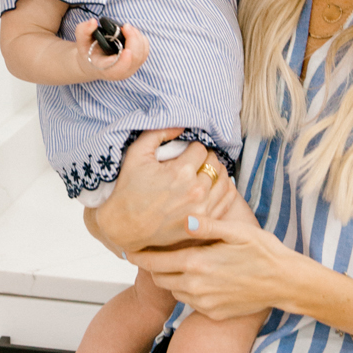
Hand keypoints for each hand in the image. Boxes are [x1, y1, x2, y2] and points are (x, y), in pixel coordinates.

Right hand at [72, 18, 148, 81]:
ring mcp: (129, 69)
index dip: (123, 61)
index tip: (127, 51)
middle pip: (134, 59)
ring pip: (142, 54)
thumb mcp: (81, 41)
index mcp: (103, 68)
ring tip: (127, 28)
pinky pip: (145, 51)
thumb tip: (93, 22)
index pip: (116, 69)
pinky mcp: (137, 64)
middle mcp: (119, 72)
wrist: (93, 62)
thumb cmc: (87, 52)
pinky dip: (141, 39)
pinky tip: (132, 33)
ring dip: (137, 38)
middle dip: (133, 40)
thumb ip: (84, 30)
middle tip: (125, 26)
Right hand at [95, 131, 238, 251]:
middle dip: (205, 159)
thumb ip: (158, 133)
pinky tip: (214, 186)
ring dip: (215, 173)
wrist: (124, 226)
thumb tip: (180, 126)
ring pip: (224, 180)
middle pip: (214, 163)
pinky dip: (225, 189)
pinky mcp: (205, 223)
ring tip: (203, 173)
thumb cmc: (128, 189)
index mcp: (181, 171)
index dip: (192, 148)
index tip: (184, 153)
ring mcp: (203, 209)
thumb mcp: (136, 154)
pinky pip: (228, 200)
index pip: (201, 149)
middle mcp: (196, 190)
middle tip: (194, 162)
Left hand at [141, 214, 296, 319]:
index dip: (139, 255)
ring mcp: (204, 303)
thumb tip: (181, 219)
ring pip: (173, 291)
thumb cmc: (263, 251)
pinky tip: (199, 277)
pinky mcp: (213, 314)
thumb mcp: (236, 231)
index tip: (130, 249)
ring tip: (177, 263)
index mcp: (197, 263)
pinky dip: (188, 290)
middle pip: (159, 278)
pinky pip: (190, 302)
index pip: (154, 262)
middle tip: (152, 254)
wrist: (286, 283)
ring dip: (170, 278)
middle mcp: (196, 286)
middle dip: (152, 267)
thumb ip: (205, 225)